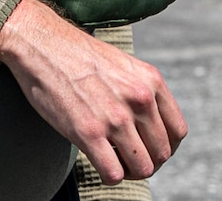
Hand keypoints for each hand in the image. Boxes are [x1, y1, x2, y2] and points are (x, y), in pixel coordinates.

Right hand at [0, 0, 187, 183]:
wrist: (43, 45)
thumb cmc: (80, 56)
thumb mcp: (124, 65)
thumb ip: (142, 90)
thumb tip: (151, 122)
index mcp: (151, 81)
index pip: (178, 131)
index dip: (166, 147)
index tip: (151, 150)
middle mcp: (139, 99)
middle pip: (162, 153)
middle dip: (148, 162)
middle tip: (130, 160)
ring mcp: (115, 118)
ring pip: (142, 168)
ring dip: (130, 172)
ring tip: (115, 162)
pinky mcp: (88, 133)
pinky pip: (113, 174)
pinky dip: (110, 176)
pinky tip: (99, 163)